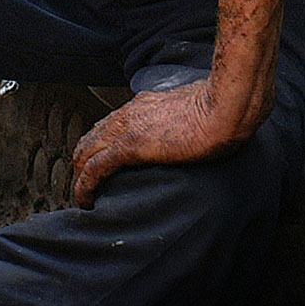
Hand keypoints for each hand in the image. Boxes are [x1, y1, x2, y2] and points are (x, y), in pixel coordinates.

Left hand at [69, 77, 269, 207]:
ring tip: (83, 197)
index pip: (109, 125)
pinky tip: (86, 200)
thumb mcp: (194, 108)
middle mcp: (129, 114)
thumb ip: (182, 116)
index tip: (97, 165)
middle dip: (82, 163)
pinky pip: (95, 169)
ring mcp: (126, 128)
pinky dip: (84, 186)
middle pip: (90, 139)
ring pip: (85, 153)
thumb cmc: (220, 109)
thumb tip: (190, 126)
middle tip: (84, 186)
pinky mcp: (129, 146)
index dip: (98, 146)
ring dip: (80, 176)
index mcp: (143, 105)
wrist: (224, 108)